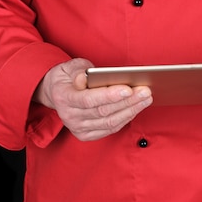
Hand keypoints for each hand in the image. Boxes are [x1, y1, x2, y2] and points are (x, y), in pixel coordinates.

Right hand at [33, 58, 152, 140]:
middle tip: (145, 91)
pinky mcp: (86, 135)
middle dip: (127, 102)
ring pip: (110, 122)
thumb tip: (87, 78)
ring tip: (146, 98)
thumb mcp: (70, 66)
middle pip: (104, 112)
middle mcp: (69, 116)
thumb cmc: (67, 77)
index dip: (109, 95)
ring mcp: (78, 128)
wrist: (56, 93)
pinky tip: (136, 108)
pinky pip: (110, 128)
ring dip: (131, 110)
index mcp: (63, 98)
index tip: (128, 89)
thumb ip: (79, 71)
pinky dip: (125, 119)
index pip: (89, 100)